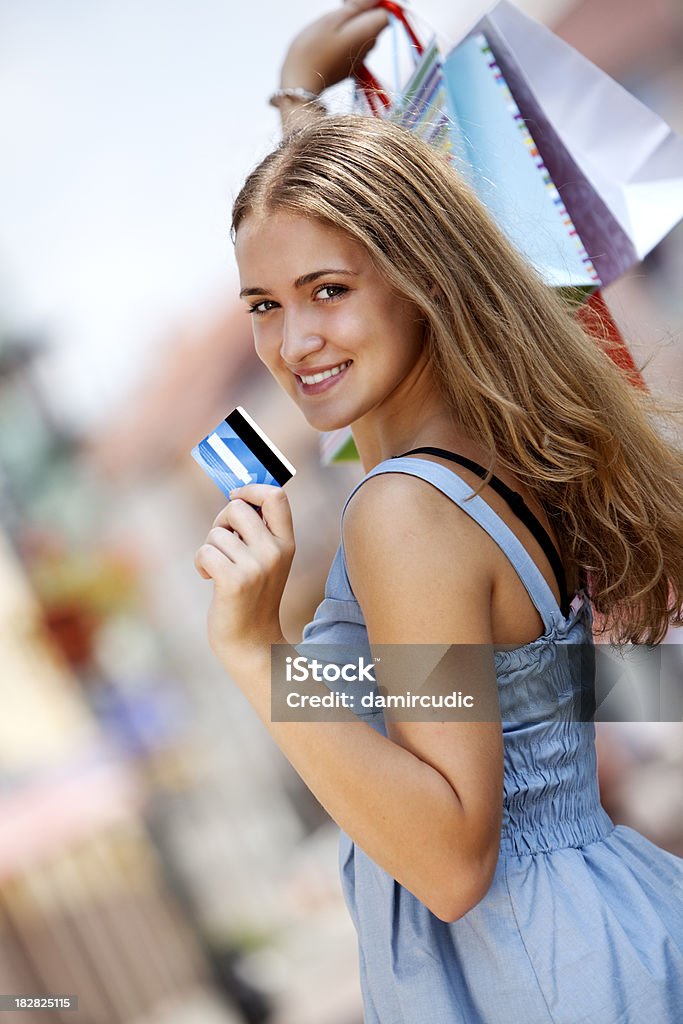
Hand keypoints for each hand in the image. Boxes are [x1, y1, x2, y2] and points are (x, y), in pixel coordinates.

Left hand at [194, 485, 294, 667]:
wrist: (251, 641)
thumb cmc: (252, 594)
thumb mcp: (266, 559)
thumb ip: (257, 530)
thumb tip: (234, 494)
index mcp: (287, 542)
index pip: (276, 495)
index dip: (250, 489)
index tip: (236, 497)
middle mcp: (276, 551)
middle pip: (236, 507)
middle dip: (220, 522)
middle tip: (223, 543)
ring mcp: (257, 567)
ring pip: (216, 534)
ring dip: (210, 550)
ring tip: (220, 571)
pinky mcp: (235, 582)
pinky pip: (205, 552)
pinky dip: (201, 564)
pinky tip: (210, 579)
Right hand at [280, 0, 389, 93]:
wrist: (301, 83)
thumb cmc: (313, 51)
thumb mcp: (334, 18)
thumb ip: (359, 5)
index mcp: (369, 33)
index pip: (387, 11)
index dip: (374, 2)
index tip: (354, 2)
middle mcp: (369, 47)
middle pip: (374, 21)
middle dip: (362, 10)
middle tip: (340, 8)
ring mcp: (360, 58)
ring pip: (363, 32)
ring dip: (351, 23)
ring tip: (331, 25)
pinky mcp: (350, 64)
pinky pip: (354, 44)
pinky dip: (346, 36)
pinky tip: (330, 38)